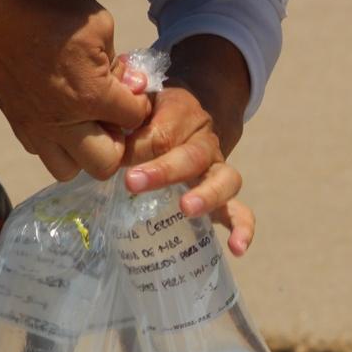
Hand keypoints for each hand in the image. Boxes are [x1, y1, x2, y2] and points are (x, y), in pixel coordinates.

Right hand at [0, 0, 150, 180]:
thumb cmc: (48, 10)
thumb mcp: (100, 24)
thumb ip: (120, 61)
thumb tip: (130, 84)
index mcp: (91, 96)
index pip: (134, 120)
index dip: (140, 105)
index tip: (132, 91)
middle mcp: (64, 122)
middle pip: (105, 165)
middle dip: (116, 145)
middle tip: (112, 119)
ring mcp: (37, 128)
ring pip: (68, 170)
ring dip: (83, 154)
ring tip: (86, 126)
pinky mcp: (17, 125)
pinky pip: (41, 153)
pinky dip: (56, 145)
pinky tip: (61, 119)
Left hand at [120, 36, 254, 255]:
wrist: (200, 107)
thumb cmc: (157, 113)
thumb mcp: (142, 102)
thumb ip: (125, 113)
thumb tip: (108, 140)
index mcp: (181, 115)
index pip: (159, 132)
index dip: (137, 147)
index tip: (114, 160)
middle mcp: (204, 143)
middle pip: (190, 156)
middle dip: (163, 171)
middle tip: (133, 182)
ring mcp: (217, 170)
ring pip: (224, 180)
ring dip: (206, 196)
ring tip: (187, 210)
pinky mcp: (226, 195)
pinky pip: (240, 211)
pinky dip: (243, 228)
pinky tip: (236, 248)